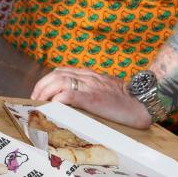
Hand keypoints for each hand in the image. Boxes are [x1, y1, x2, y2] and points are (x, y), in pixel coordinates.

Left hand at [31, 68, 151, 128]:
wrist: (142, 104)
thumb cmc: (125, 102)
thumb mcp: (105, 91)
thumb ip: (91, 91)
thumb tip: (74, 102)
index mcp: (90, 75)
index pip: (62, 71)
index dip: (47, 80)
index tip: (40, 92)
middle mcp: (88, 77)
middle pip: (57, 74)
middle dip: (41, 86)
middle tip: (35, 99)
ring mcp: (90, 86)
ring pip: (59, 81)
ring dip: (45, 92)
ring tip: (40, 103)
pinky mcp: (92, 98)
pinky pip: (69, 94)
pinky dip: (57, 99)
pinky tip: (53, 106)